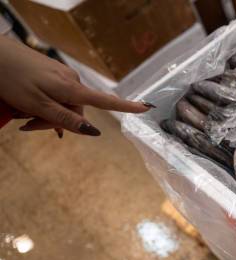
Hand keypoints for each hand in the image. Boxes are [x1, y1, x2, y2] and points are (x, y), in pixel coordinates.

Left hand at [0, 36, 152, 135]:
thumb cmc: (12, 79)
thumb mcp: (38, 105)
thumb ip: (66, 120)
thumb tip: (93, 132)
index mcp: (71, 90)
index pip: (105, 102)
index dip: (126, 107)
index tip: (145, 108)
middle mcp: (71, 82)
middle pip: (75, 111)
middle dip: (55, 123)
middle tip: (26, 126)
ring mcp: (61, 76)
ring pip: (62, 104)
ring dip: (46, 114)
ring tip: (21, 115)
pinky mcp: (50, 73)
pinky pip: (54, 95)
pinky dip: (42, 103)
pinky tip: (24, 105)